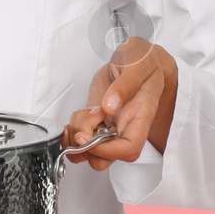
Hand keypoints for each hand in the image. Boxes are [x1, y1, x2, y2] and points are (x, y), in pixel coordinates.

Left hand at [63, 36, 177, 171]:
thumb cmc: (143, 60)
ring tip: (81, 115)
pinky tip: (74, 118)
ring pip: (91, 150)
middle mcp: (125, 126)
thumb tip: (110, 107)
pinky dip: (70, 133)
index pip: (129, 149)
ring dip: (76, 138)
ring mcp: (109, 124)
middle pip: (107, 157)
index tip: (89, 137)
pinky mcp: (95, 119)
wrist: (136, 56)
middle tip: (81, 124)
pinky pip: (81, 137)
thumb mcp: (137, 64)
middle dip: (86, 146)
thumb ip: (125, 84)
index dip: (107, 150)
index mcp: (140, 116)